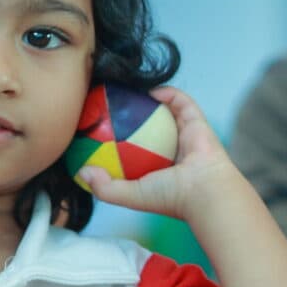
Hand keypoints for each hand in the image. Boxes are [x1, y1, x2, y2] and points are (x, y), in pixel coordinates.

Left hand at [77, 87, 237, 221]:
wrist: (204, 191)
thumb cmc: (169, 196)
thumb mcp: (129, 195)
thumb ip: (104, 187)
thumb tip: (81, 172)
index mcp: (156, 168)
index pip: (133, 149)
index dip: (115, 138)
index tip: (96, 127)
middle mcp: (171, 150)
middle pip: (147, 127)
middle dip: (130, 114)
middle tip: (109, 104)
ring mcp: (185, 135)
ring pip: (165, 112)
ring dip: (148, 100)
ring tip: (127, 90)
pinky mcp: (198, 122)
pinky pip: (181, 102)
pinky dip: (166, 93)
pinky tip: (148, 90)